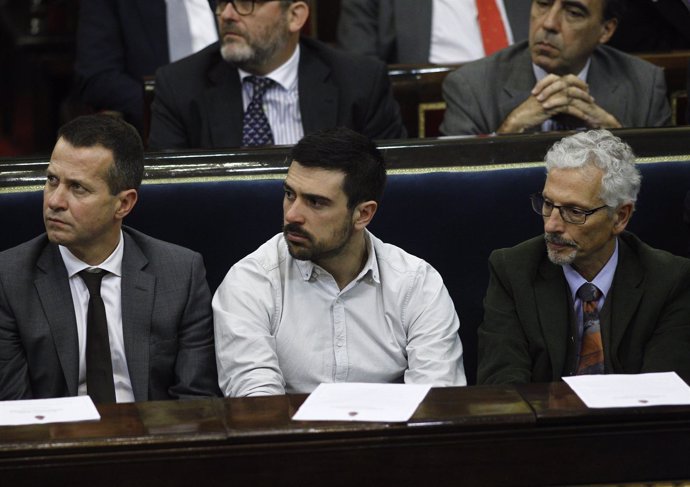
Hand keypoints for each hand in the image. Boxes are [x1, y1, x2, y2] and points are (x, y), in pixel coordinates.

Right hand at [497, 74, 620, 132]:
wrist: (520, 117)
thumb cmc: (530, 111)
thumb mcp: (543, 100)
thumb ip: (553, 96)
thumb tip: (564, 99)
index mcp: (549, 83)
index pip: (568, 78)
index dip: (579, 83)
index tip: (586, 89)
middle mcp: (552, 87)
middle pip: (573, 85)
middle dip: (584, 91)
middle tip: (591, 99)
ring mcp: (552, 96)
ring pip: (573, 96)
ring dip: (584, 104)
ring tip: (592, 111)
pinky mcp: (552, 106)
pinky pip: (569, 108)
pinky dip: (579, 113)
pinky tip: (585, 118)